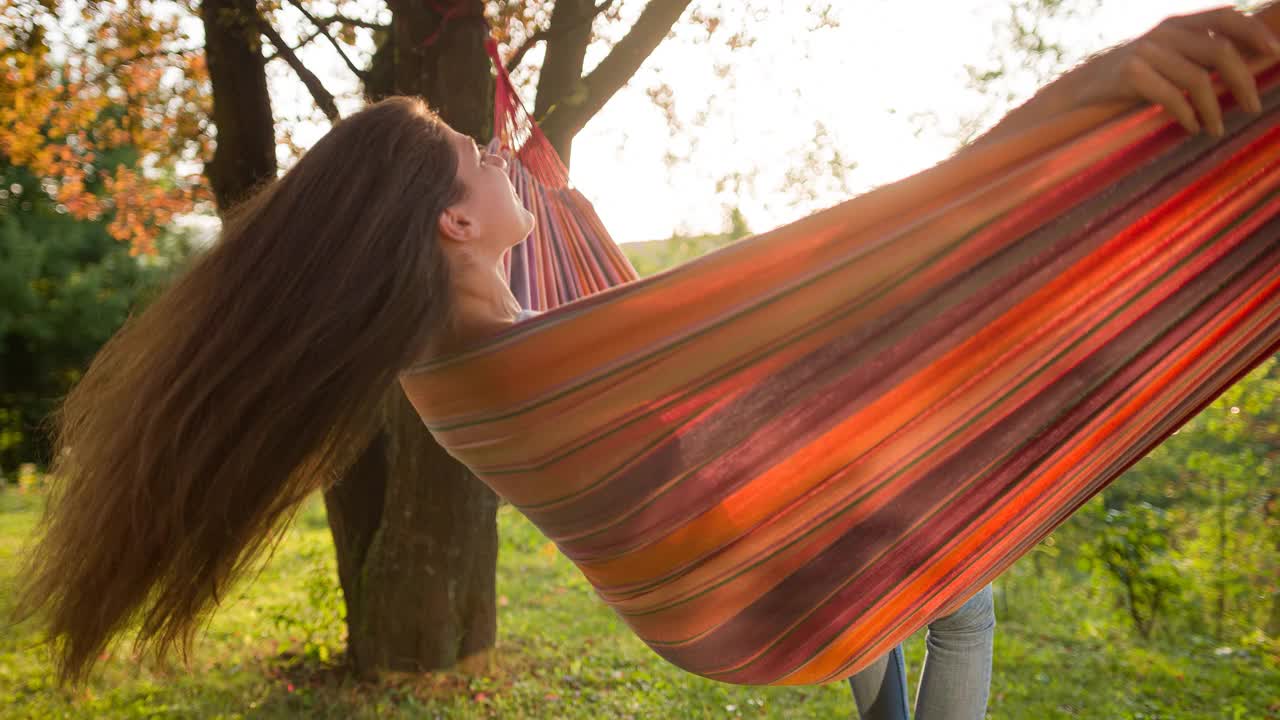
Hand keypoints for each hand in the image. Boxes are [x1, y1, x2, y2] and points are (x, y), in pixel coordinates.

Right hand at [1072, 6, 1279, 135]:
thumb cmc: (1126, 77)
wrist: (1076, 89)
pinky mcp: (1129, 75)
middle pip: (1220, 51)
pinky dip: (1188, 116)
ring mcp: (1145, 52)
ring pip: (1198, 79)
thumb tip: (1242, 64)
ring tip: (1218, 129)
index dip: (1254, 31)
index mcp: (1176, 22)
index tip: (1275, 53)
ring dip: (1215, 109)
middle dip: (1244, 81)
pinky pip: (1172, 97)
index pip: (1226, 16)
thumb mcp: (1162, 53)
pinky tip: (1192, 128)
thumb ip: (1194, 51)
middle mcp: (1163, 31)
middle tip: (1254, 107)